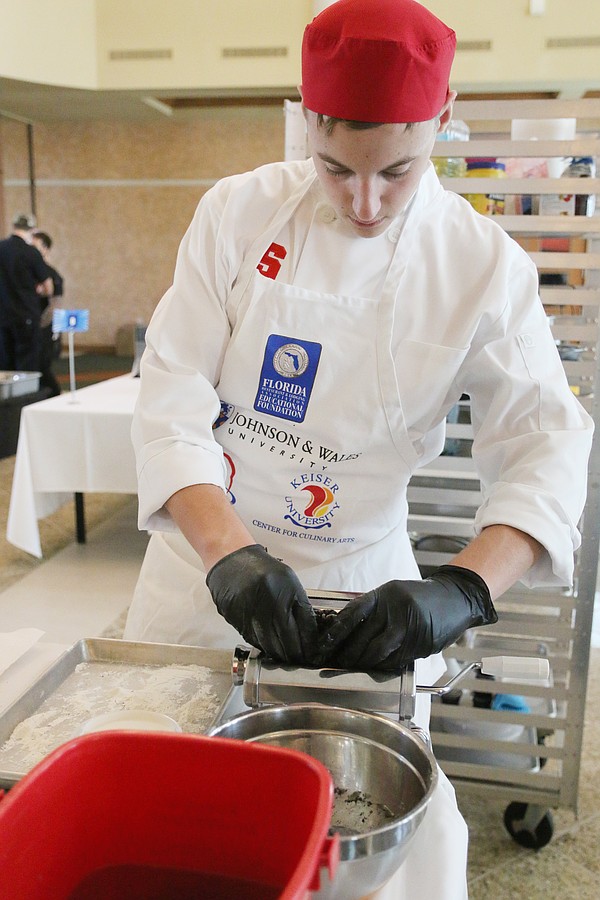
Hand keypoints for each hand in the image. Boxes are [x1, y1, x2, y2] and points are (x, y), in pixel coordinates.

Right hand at [206, 544, 318, 663]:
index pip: (302, 626)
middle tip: (299, 660)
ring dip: (278, 654)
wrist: (231, 559)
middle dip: (294, 653)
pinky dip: (262, 646)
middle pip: (286, 639)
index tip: (311, 652)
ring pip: (268, 644)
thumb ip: (299, 604)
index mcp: (285, 592)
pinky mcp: (235, 618)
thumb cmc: (262, 568)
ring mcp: (250, 612)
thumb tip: (307, 631)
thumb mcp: (289, 580)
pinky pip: (252, 639)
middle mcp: (268, 603)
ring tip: (285, 658)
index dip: (307, 643)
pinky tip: (268, 648)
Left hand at [318, 565, 496, 670]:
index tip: (323, 645)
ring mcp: (408, 627)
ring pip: (378, 651)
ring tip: (353, 667)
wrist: (455, 598)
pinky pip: (396, 659)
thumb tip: (348, 631)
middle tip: (336, 662)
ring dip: (363, 663)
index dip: (336, 631)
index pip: (353, 613)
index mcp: (384, 595)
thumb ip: (374, 609)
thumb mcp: (394, 593)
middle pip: (362, 637)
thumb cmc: (420, 597)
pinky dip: (383, 665)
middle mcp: (395, 610)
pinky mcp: (420, 643)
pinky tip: (376, 667)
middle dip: (347, 653)